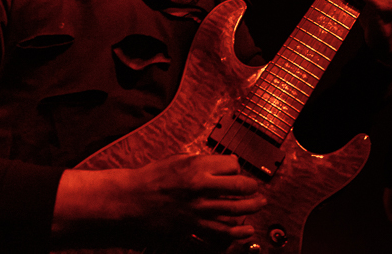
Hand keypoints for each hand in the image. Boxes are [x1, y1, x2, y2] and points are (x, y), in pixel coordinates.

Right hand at [124, 154, 264, 240]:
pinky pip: (221, 231)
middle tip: (256, 188)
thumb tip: (225, 163)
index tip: (236, 170)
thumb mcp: (178, 159)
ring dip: (252, 207)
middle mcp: (200, 187)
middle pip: (240, 187)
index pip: (232, 164)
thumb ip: (202, 161)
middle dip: (252, 187)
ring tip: (260, 204)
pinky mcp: (194, 225)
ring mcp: (198, 208)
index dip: (237, 166)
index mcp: (196, 166)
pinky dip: (238, 232)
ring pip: (235, 209)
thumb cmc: (153, 177)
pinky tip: (247, 230)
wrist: (132, 198)